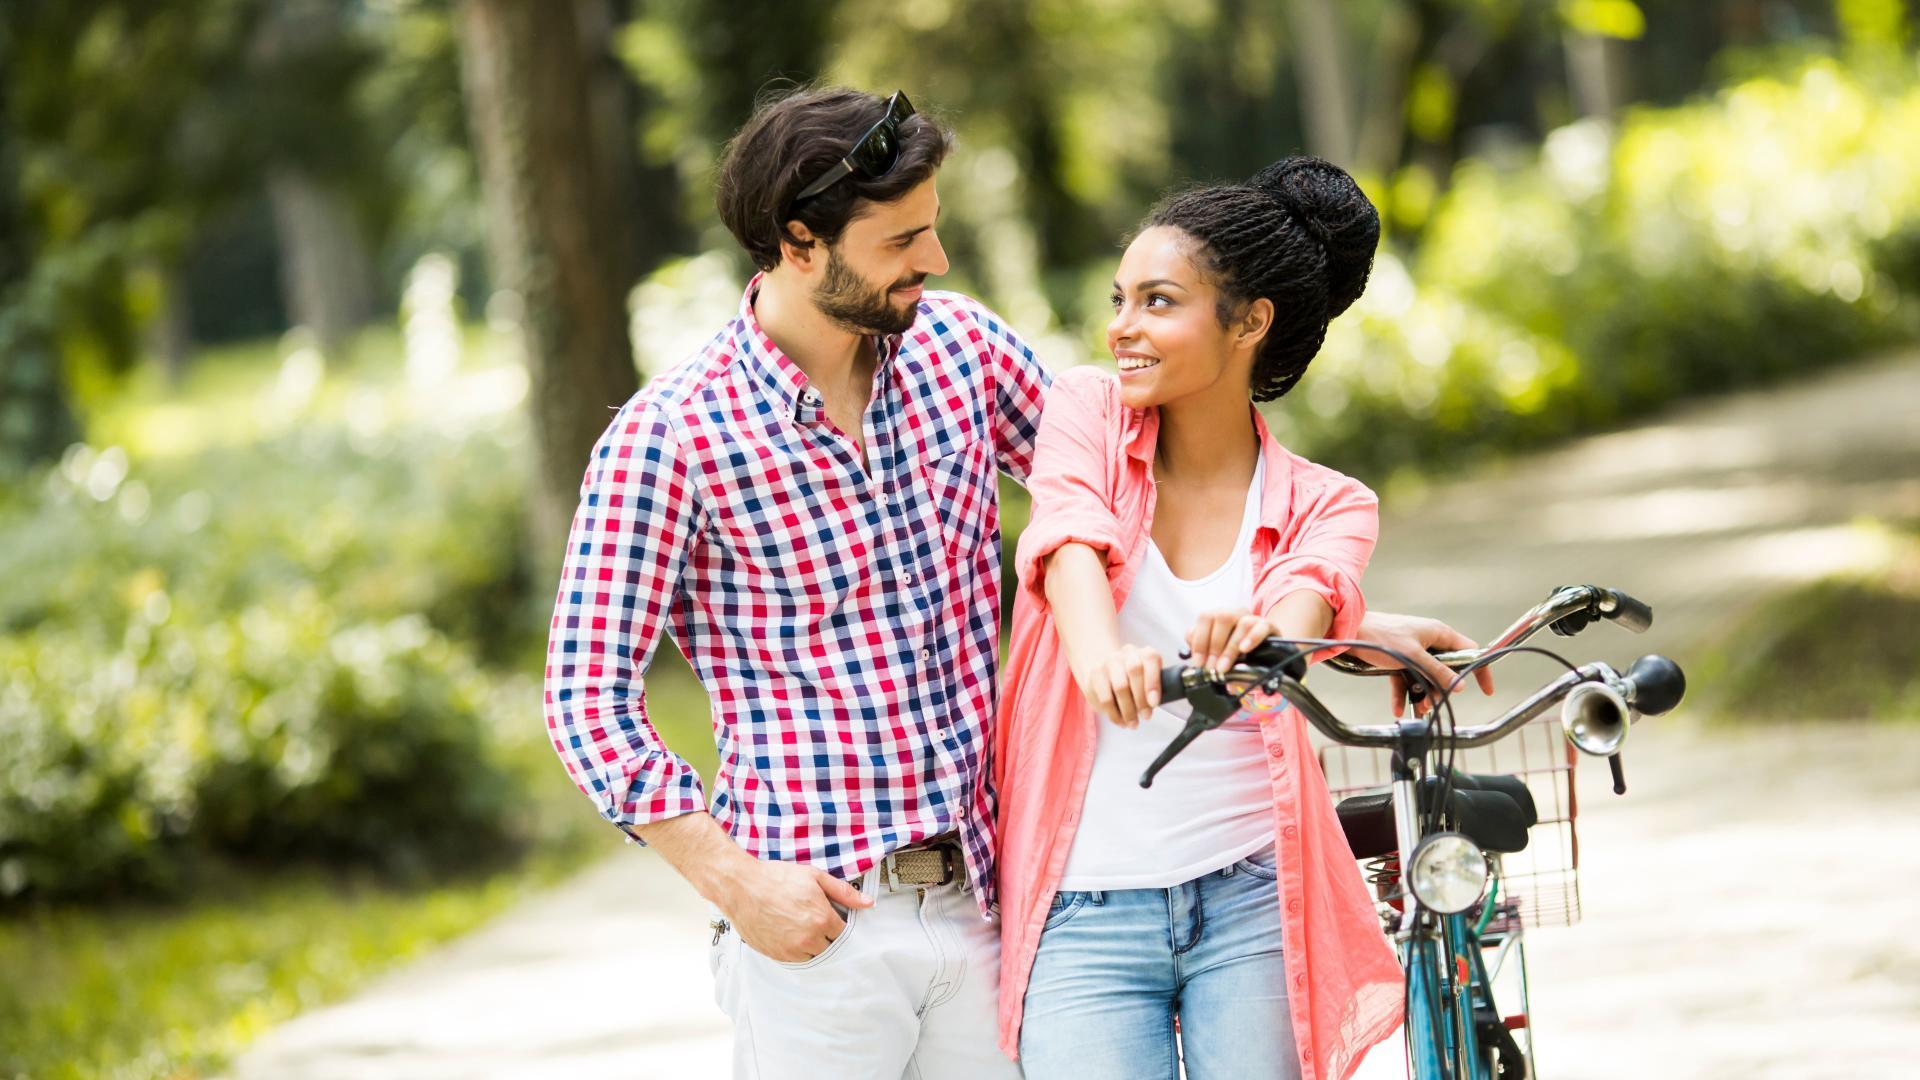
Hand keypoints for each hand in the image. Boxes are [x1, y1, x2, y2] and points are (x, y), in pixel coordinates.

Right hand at [716, 857, 872, 963]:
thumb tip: (868, 903)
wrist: (742, 886)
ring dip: (814, 946)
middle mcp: (809, 938)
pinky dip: (798, 951)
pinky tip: (791, 934)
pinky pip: (796, 960)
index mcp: (822, 919)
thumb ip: (843, 892)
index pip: (844, 934)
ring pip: (814, 956)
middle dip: (828, 937)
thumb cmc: (776, 878)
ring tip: (803, 928)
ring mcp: (792, 950)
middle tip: (819, 924)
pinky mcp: (777, 955)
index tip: (836, 921)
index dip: (840, 926)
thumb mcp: (814, 877)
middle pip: (831, 948)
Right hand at [1073, 643, 1163, 727]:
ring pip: (1119, 686)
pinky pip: (1105, 698)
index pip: (1150, 659)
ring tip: (1132, 723)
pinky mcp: (1095, 674)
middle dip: (1141, 698)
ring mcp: (1109, 662)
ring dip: (1128, 710)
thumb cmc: (1134, 680)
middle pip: (1134, 670)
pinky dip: (1114, 714)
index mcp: (1144, 653)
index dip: (1153, 681)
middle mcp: (1126, 653)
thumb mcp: (1149, 680)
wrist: (1106, 669)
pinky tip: (1119, 721)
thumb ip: (1154, 689)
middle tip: (1145, 717)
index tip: (1154, 703)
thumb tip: (1152, 706)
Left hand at [1184, 610, 1277, 675]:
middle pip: (1222, 618)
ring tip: (1224, 667)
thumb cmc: (1235, 655)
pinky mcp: (1269, 627)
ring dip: (1231, 647)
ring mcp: (1253, 618)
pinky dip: (1252, 638)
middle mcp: (1236, 613)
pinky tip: (1244, 649)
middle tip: (1212, 668)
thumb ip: (1204, 648)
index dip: (1199, 640)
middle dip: (1214, 646)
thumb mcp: (1218, 653)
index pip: (1206, 618)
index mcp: (1219, 616)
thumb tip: (1195, 658)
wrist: (1264, 657)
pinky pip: (1262, 627)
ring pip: (1243, 623)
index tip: (1199, 662)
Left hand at [1351, 611, 1495, 717]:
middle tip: (1433, 704)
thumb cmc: (1381, 637)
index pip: (1469, 651)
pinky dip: (1404, 693)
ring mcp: (1414, 651)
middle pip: (1446, 670)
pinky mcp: (1399, 659)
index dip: (1478, 670)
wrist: (1349, 633)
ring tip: (1418, 709)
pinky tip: (1397, 708)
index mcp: (1439, 634)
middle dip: (1441, 690)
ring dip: (1423, 694)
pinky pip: (1407, 679)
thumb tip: (1459, 685)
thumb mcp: (1413, 656)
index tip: (1485, 689)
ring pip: (1426, 677)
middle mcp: (1429, 641)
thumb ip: (1437, 671)